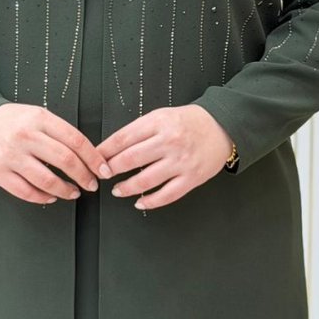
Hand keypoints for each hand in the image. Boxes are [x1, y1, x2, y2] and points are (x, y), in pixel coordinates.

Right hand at [0, 104, 108, 204]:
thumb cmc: (11, 121)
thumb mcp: (37, 115)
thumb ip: (59, 132)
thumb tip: (88, 155)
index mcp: (39, 119)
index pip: (76, 140)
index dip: (94, 158)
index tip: (103, 170)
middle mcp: (25, 136)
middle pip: (65, 160)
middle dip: (84, 176)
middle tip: (91, 184)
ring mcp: (11, 156)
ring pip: (46, 180)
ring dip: (65, 190)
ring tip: (73, 192)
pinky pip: (25, 191)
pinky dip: (42, 197)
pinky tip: (51, 196)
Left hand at [97, 105, 234, 210]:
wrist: (223, 126)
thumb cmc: (190, 122)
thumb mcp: (162, 116)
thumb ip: (140, 130)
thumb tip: (113, 148)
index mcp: (158, 123)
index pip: (123, 138)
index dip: (105, 151)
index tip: (95, 159)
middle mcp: (169, 142)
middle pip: (130, 159)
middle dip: (111, 170)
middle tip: (102, 175)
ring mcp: (181, 162)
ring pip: (145, 180)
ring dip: (126, 188)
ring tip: (117, 190)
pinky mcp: (191, 178)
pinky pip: (166, 195)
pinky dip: (150, 201)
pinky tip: (139, 202)